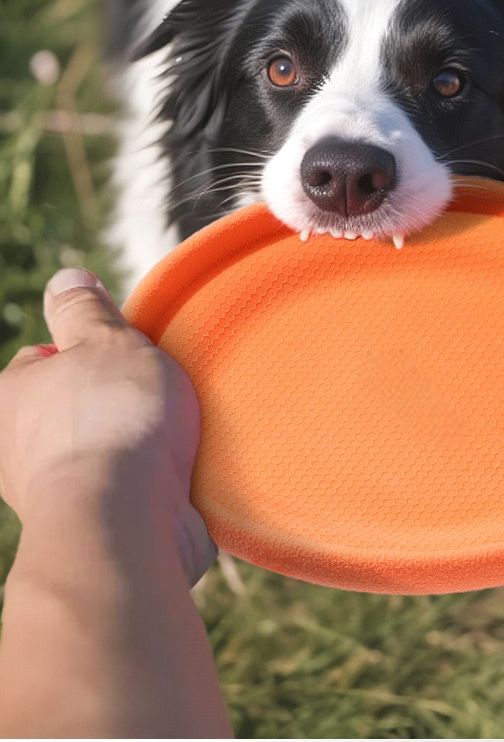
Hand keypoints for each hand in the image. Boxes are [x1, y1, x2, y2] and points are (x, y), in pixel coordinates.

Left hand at [0, 269, 215, 585]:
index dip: (88, 352)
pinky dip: (149, 486)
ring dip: (135, 445)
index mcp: (9, 396)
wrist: (126, 523)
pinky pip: (125, 495)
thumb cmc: (111, 421)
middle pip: (72, 408)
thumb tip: (66, 279)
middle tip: (152, 394)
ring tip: (172, 437)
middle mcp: (14, 450)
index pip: (42, 359)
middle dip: (112, 401)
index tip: (124, 357)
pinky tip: (178, 475)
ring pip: (100, 452)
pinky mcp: (91, 533)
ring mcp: (48, 497)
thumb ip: (85, 310)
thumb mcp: (105, 340)